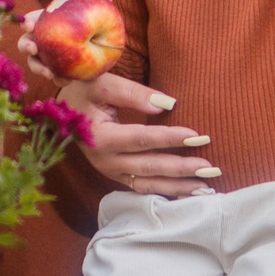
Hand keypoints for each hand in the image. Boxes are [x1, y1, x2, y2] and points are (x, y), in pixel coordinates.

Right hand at [18, 36, 218, 197]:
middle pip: (150, 167)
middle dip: (182, 168)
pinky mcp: (118, 176)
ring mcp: (111, 172)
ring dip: (179, 186)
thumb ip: (133, 93)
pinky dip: (168, 191)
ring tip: (207, 185)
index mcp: (100, 138)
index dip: (170, 138)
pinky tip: (190, 192)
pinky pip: (145, 189)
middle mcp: (105, 161)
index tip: (197, 136)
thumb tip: (168, 104)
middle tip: (211, 167)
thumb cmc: (84, 92)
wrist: (63, 112)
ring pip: (150, 184)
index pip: (142, 139)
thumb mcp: (103, 83)